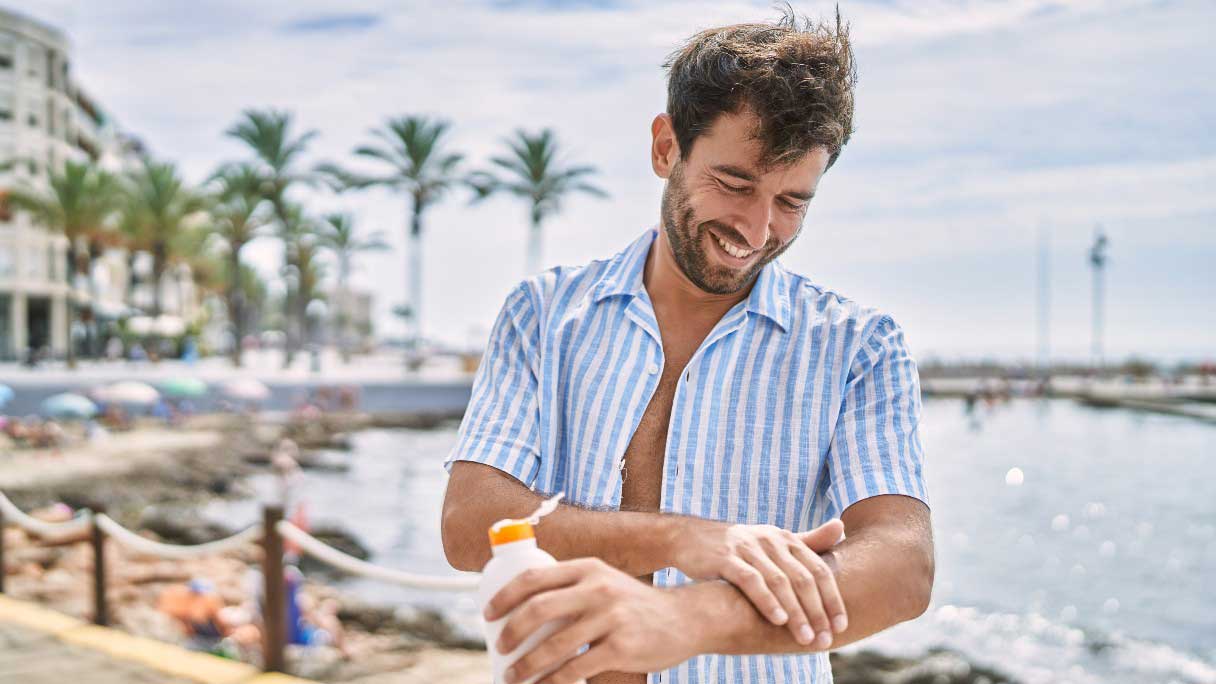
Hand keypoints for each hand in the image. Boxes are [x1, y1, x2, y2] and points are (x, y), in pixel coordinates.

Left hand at [484, 557, 699, 683]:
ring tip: (513, 676)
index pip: (534, 577)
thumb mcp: (605, 582)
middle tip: (500, 647)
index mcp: (588, 569)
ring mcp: (611, 617)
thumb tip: (522, 608)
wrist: (685, 619)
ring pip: (554, 645)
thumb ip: (572, 588)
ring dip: (526, 665)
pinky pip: (576, 669)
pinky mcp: (622, 646)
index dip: (505, 596)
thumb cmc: (633, 605)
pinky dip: (553, 682)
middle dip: (511, 632)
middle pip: (538, 609)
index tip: (488, 614)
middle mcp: (598, 588)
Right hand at [670, 517, 846, 647]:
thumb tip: (841, 527)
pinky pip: (751, 581)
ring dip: (796, 612)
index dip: (832, 598)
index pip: (818, 569)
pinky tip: (778, 620)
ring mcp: (748, 548)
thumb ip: (808, 539)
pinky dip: (767, 600)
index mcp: (785, 539)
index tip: (841, 625)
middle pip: (802, 578)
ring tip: (805, 637)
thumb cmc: (738, 546)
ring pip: (780, 582)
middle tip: (825, 638)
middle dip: (817, 611)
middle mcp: (770, 540)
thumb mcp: (773, 540)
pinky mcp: (726, 558)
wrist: (690, 538)